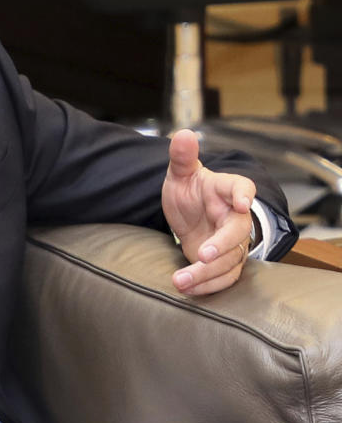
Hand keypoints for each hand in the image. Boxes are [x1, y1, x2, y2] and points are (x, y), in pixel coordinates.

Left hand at [162, 129, 255, 296]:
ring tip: (180, 280)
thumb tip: (182, 134)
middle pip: (238, 232)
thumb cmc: (190, 191)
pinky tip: (187, 289)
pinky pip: (224, 278)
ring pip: (229, 260)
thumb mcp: (181, 173)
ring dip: (206, 273)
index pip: (242, 187)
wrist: (190, 215)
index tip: (241, 201)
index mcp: (226, 190)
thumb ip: (182, 156)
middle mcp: (235, 217)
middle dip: (221, 244)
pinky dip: (207, 286)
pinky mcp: (225, 262)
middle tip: (201, 254)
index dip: (243, 194)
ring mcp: (233, 242)